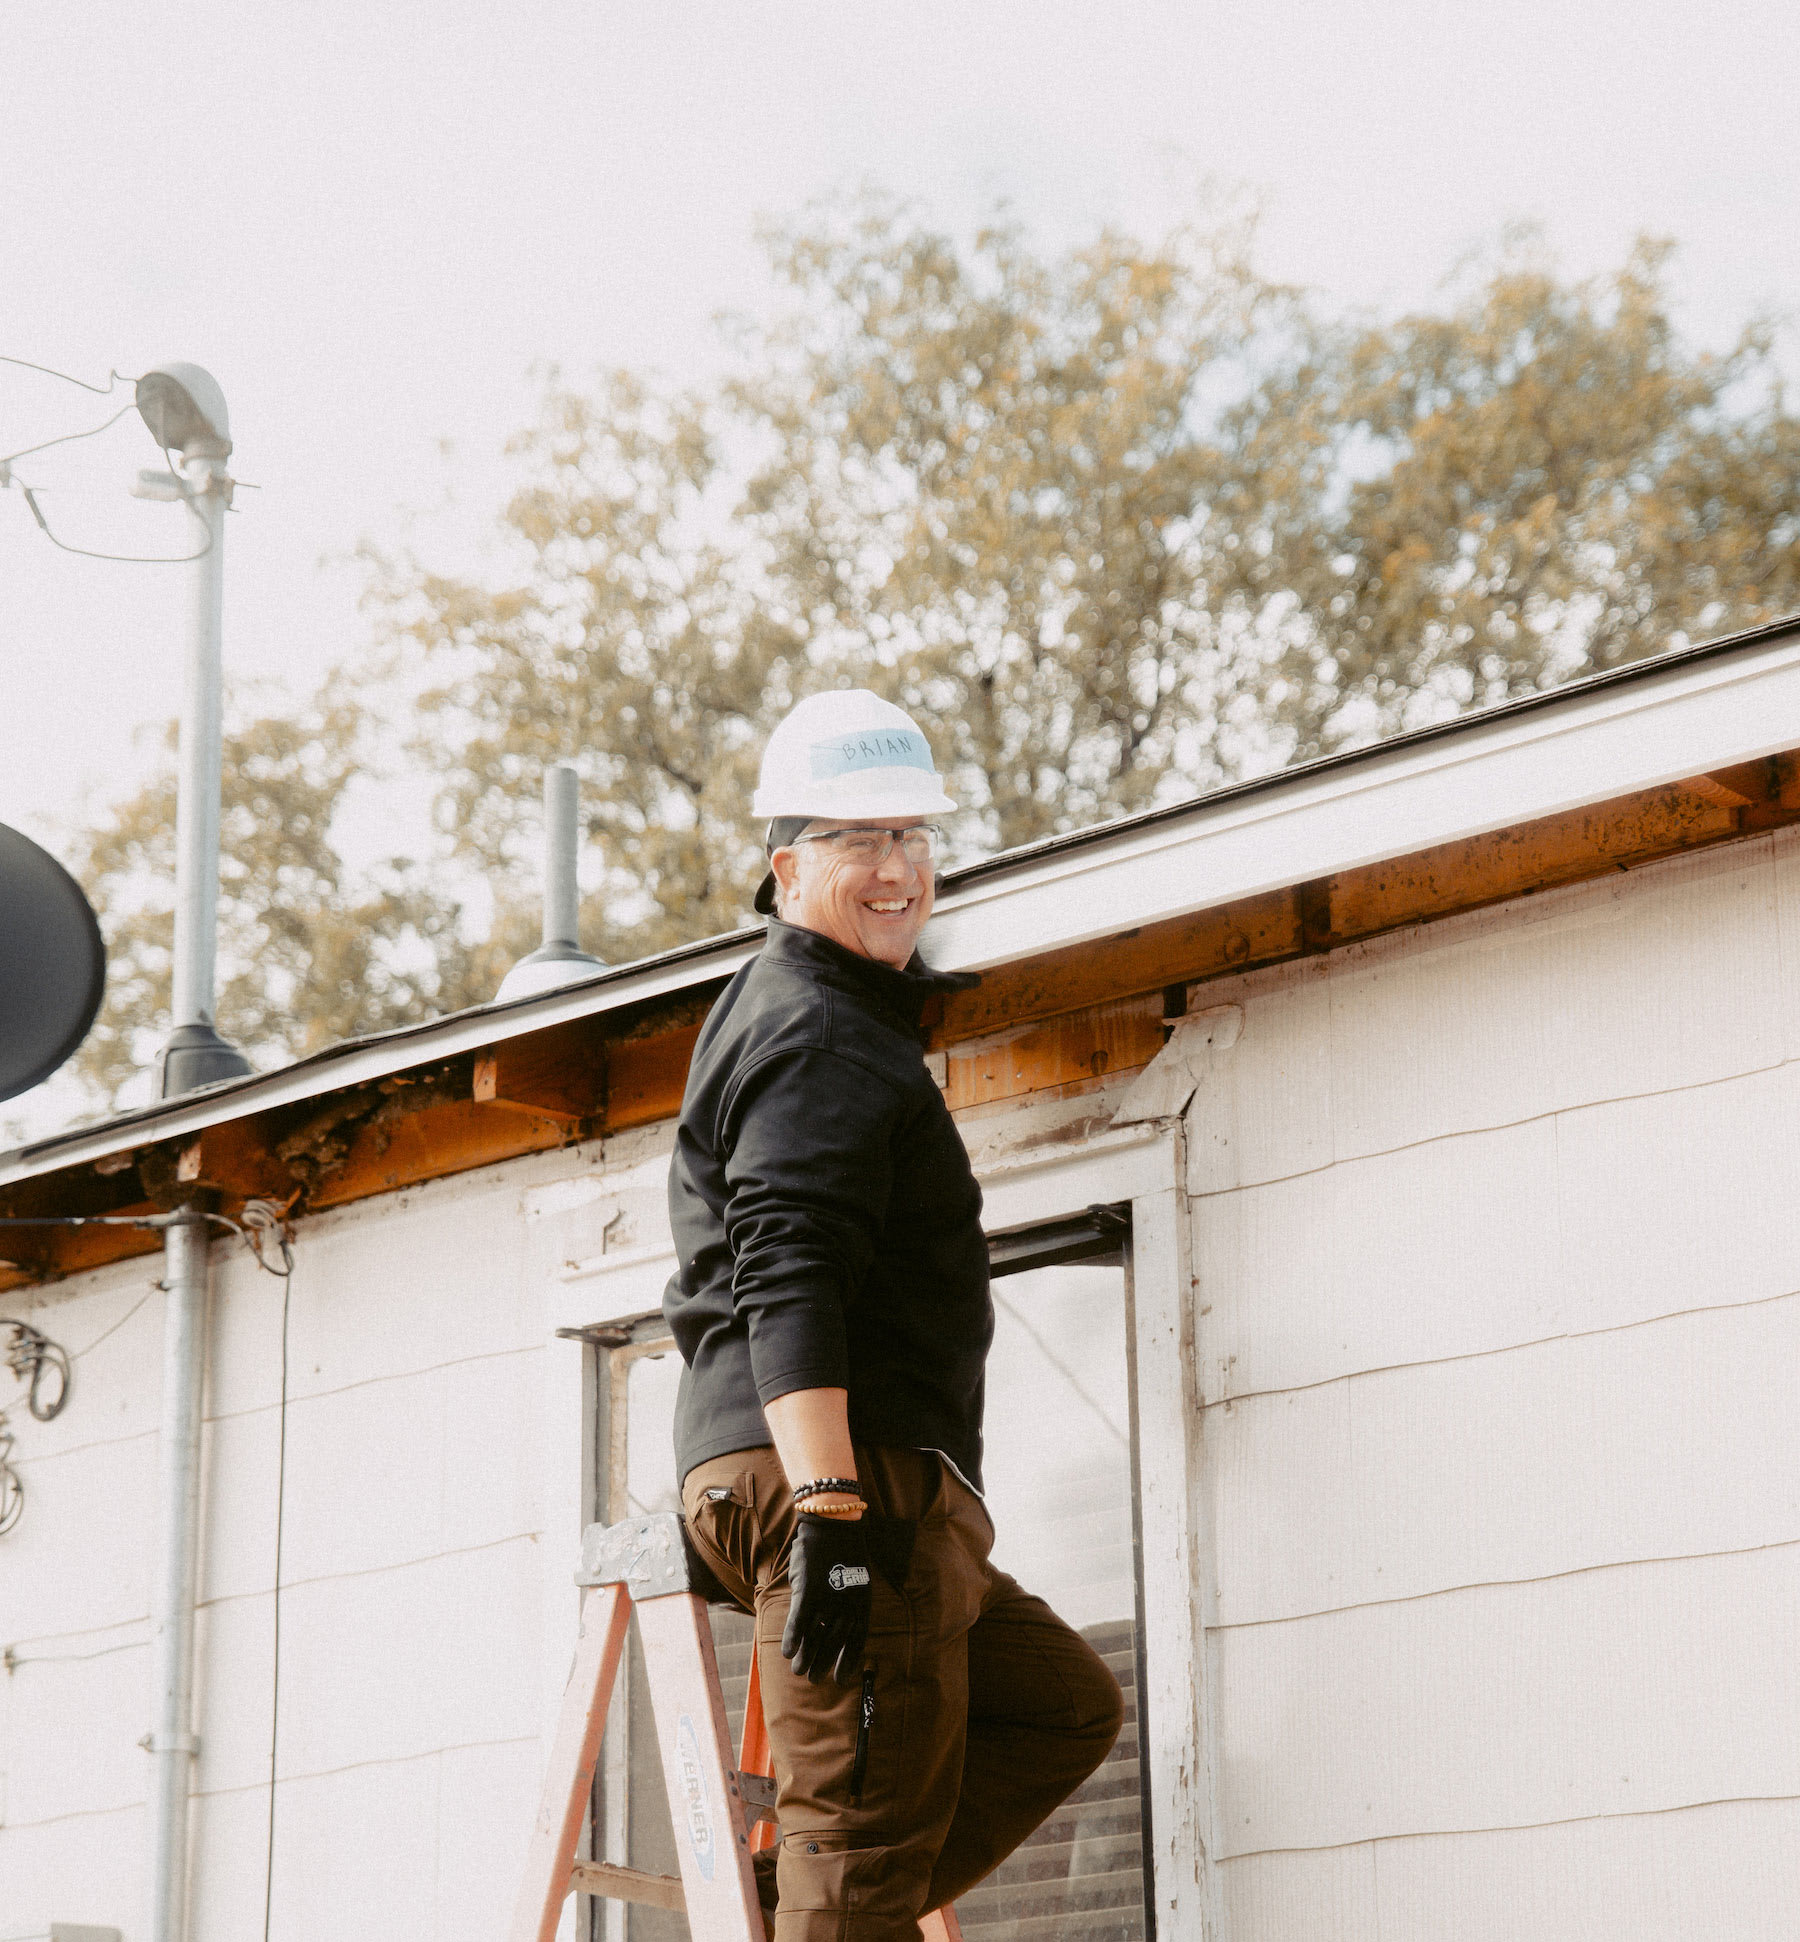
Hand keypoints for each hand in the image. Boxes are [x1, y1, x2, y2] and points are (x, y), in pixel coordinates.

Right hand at [781, 1512, 872, 1685]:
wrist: (833, 1524)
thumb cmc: (844, 1552)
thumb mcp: (856, 1579)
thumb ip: (849, 1604)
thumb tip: (839, 1627)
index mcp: (863, 1602)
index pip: (857, 1640)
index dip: (847, 1661)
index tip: (839, 1679)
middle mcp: (847, 1605)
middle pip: (834, 1643)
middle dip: (823, 1663)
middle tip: (814, 1678)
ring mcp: (828, 1598)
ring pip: (815, 1637)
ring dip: (806, 1656)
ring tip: (799, 1671)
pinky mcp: (808, 1590)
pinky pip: (799, 1622)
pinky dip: (792, 1638)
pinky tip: (786, 1652)